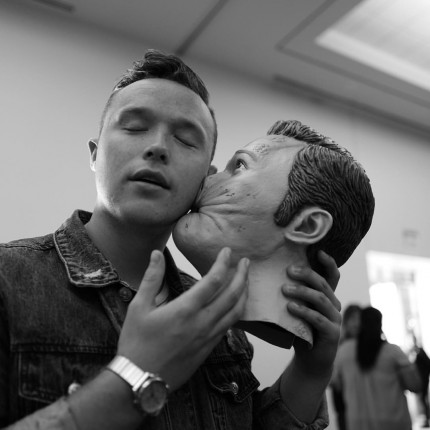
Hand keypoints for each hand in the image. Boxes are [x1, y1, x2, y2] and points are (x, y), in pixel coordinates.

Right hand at [117, 247, 248, 390]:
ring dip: (244, 293)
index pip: (213, 280)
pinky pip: (229, 327)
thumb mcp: (138, 307)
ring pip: (236, 312)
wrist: (140, 381)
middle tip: (246, 262)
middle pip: (232, 294)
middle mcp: (202, 322)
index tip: (227, 251)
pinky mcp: (208, 349)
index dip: (223, 262)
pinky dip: (237, 312)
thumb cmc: (136, 343)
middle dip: (242, 275)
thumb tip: (156, 254)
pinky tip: (235, 306)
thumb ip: (152, 278)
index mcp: (186, 309)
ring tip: (246, 280)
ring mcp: (208, 337)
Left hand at [284, 250, 341, 376]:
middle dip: (306, 274)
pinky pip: (317, 318)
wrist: (309, 361)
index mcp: (327, 297)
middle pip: (323, 284)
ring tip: (284, 289)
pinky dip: (303, 311)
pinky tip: (290, 307)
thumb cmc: (300, 331)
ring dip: (302, 291)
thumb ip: (292, 295)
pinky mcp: (332, 334)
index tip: (318, 252)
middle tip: (289, 270)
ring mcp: (335, 319)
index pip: (333, 276)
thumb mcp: (297, 309)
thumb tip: (270, 276)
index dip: (328, 263)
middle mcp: (334, 305)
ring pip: (320, 298)